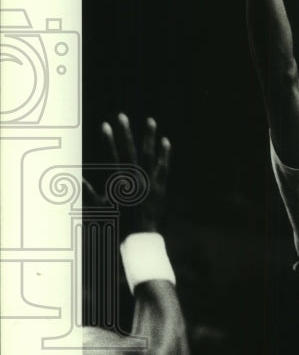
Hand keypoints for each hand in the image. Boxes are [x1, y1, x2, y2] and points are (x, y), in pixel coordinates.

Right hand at [83, 114, 169, 238]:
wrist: (140, 238)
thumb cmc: (120, 224)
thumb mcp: (102, 209)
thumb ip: (91, 193)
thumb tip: (78, 181)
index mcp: (120, 182)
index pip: (112, 156)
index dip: (108, 140)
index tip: (105, 125)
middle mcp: (135, 179)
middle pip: (130, 150)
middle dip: (125, 132)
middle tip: (122, 115)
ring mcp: (150, 182)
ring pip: (150, 155)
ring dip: (149, 137)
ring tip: (150, 120)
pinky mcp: (161, 187)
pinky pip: (164, 167)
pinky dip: (165, 154)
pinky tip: (165, 141)